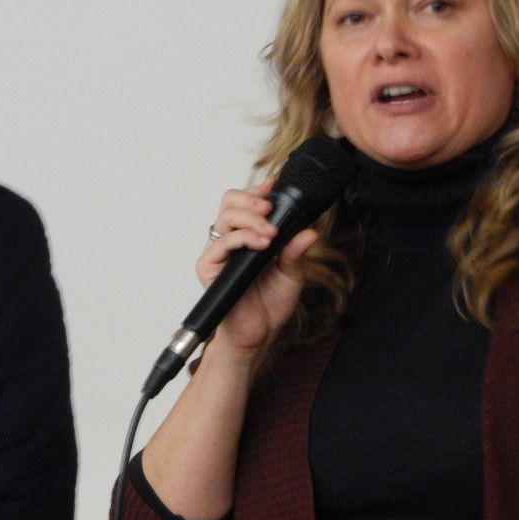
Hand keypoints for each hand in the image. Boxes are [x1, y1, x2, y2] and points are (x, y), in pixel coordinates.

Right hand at [197, 177, 318, 355]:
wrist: (258, 335)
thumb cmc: (270, 304)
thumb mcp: (292, 273)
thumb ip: (296, 251)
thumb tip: (310, 231)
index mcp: (247, 236)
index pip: (245, 203)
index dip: (257, 191)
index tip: (275, 184)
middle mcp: (229, 240)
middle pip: (230, 202)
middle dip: (251, 199)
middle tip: (270, 208)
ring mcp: (217, 252)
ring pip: (226, 218)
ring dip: (251, 219)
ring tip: (272, 233)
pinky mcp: (208, 266)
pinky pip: (222, 242)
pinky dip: (243, 238)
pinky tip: (262, 244)